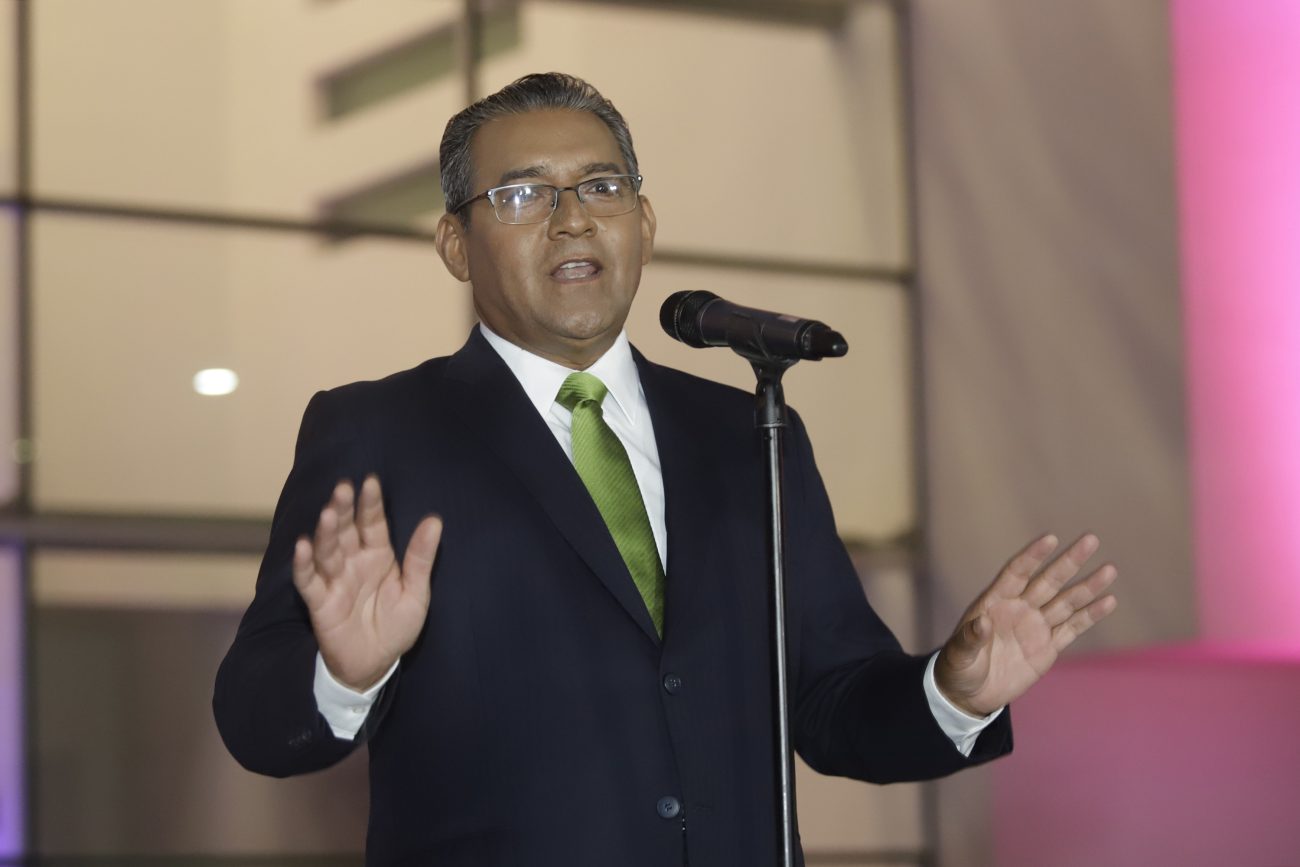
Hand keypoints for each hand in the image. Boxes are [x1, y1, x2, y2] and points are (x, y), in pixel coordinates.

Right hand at [292, 475, 441, 690]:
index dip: (371, 504)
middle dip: (344, 509)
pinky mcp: (320, 602)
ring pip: (327, 550)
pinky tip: (302, 546)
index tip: (371, 481)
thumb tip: (435, 520)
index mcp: (378, 556)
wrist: (375, 665)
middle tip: (344, 487)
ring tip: (328, 513)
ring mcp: (334, 580)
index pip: (373, 523)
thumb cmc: (396, 627)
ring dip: (325, 532)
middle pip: (346, 530)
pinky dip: (304, 564)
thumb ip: (421, 558)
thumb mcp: (416, 593)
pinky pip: (308, 581)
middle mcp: (353, 562)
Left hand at [934, 533, 1117, 716]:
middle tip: (1091, 539)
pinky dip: (1090, 615)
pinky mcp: (1048, 647)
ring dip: (1088, 586)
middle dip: (1069, 561)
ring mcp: (1035, 626)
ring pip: (1066, 602)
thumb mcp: (958, 655)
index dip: (1033, 556)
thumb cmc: (957, 668)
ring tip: (1110, 569)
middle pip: (1048, 581)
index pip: (1017, 572)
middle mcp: (1019, 608)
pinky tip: (1109, 601)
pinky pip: (1073, 628)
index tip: (1051, 538)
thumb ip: (969, 638)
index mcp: (994, 602)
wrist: (971, 694)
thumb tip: (980, 622)